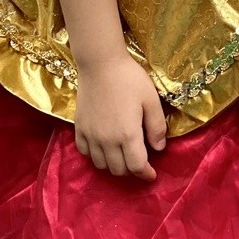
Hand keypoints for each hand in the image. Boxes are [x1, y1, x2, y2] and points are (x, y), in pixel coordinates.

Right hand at [74, 54, 166, 180]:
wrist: (100, 64)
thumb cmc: (130, 79)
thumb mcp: (151, 100)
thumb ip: (156, 126)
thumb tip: (158, 149)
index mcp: (127, 135)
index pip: (137, 166)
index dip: (146, 174)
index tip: (152, 175)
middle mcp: (107, 141)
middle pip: (118, 170)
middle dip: (131, 170)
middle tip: (139, 162)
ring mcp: (90, 136)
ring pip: (101, 165)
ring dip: (114, 165)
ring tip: (123, 156)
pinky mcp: (79, 129)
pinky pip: (85, 153)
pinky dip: (95, 156)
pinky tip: (104, 148)